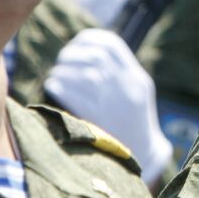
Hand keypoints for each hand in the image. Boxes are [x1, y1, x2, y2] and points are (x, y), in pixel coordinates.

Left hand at [44, 28, 171, 186]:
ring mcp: (116, 105)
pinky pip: (75, 96)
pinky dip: (60, 86)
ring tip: (56, 76)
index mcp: (138, 79)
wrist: (145, 157)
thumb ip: (117, 74)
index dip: (89, 40)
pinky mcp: (101, 121)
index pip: (113, 45)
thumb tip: (83, 52)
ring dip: (64, 71)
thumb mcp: (134, 94)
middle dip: (73, 55)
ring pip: (87, 75)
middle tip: (62, 62)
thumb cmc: (132, 123)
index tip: (76, 46)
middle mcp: (129, 89)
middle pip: (96, 57)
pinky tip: (53, 86)